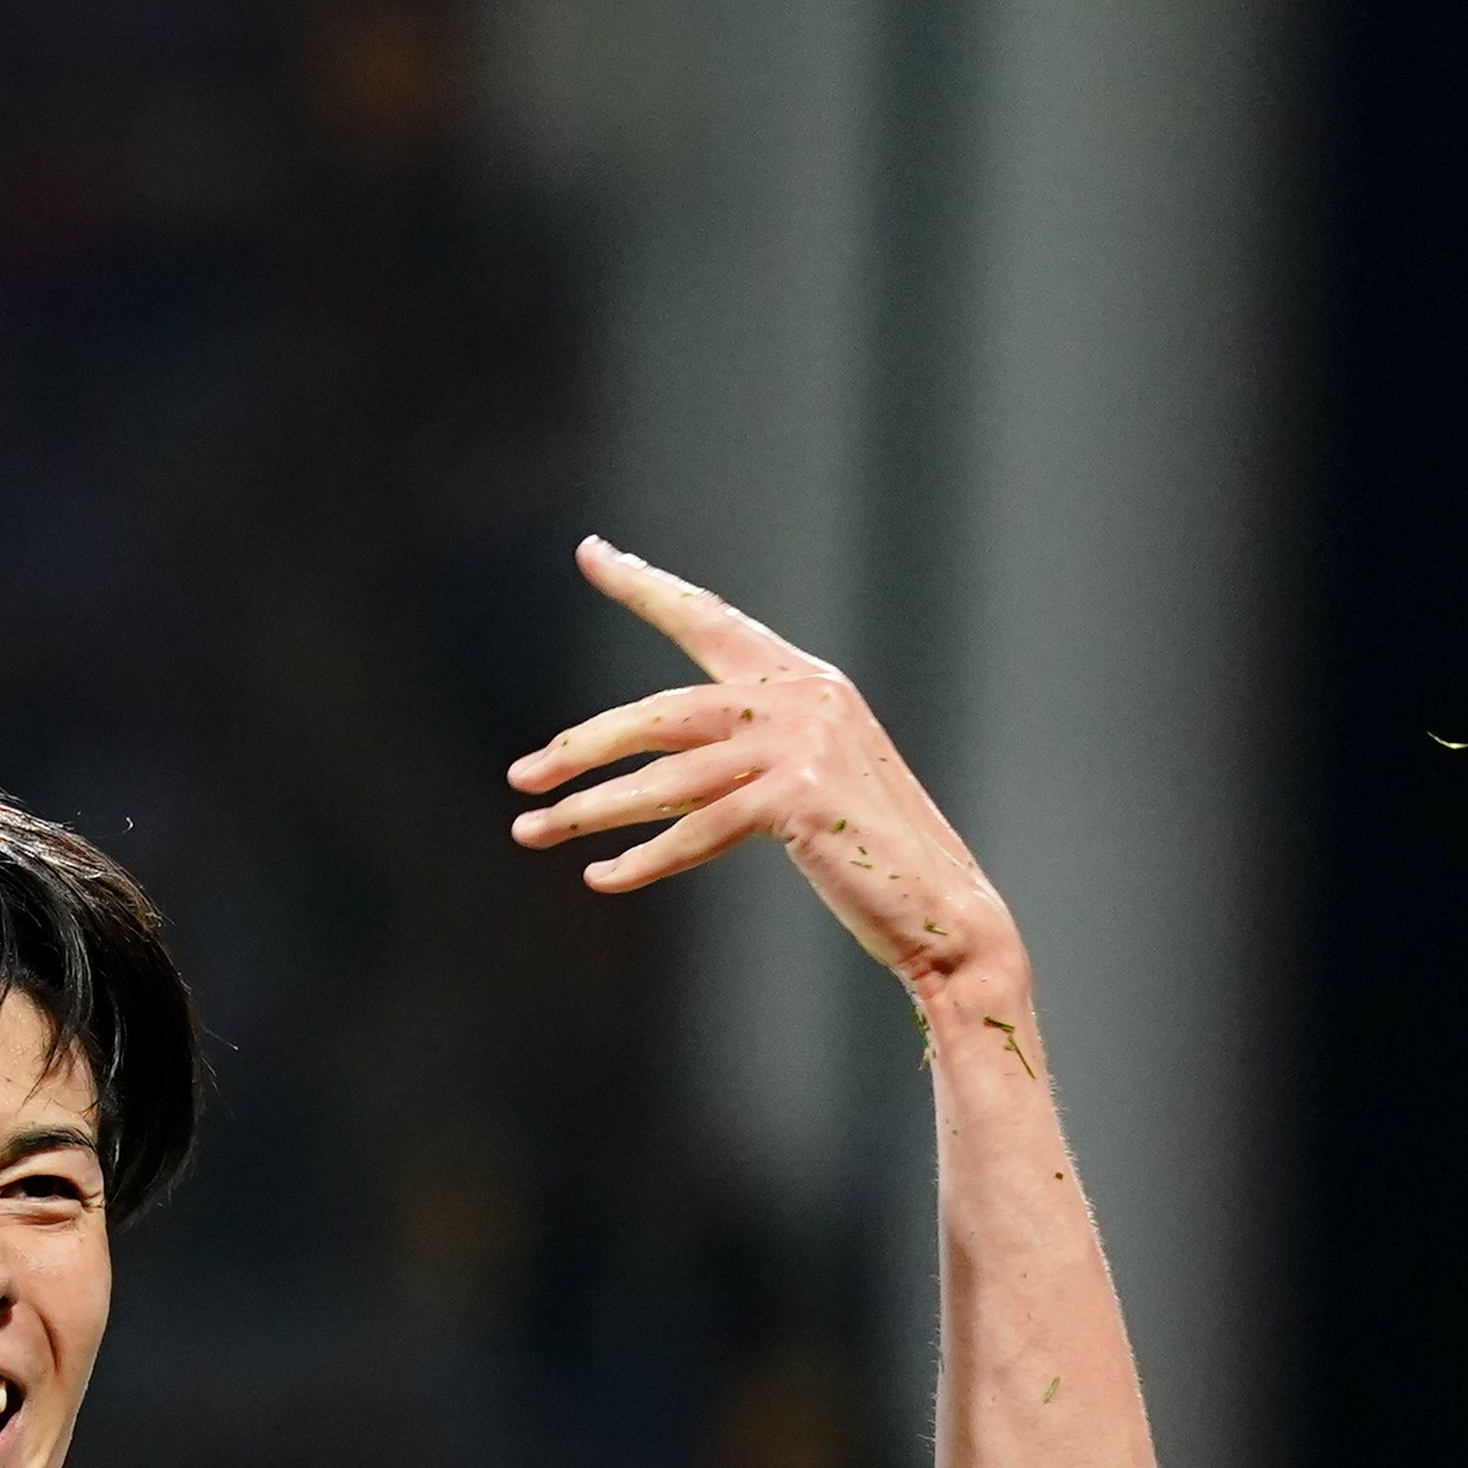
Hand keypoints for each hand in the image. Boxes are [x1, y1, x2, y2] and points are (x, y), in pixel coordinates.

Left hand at [507, 537, 1018, 987]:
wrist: (948, 915)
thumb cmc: (870, 858)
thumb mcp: (802, 787)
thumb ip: (741, 760)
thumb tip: (653, 772)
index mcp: (805, 682)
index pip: (709, 619)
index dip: (647, 587)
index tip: (592, 551)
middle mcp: (804, 698)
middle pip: (663, 712)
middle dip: (582, 746)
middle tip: (520, 777)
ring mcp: (804, 745)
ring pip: (667, 775)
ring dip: (591, 808)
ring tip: (532, 831)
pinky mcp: (800, 798)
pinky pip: (698, 829)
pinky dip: (645, 858)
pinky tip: (603, 877)